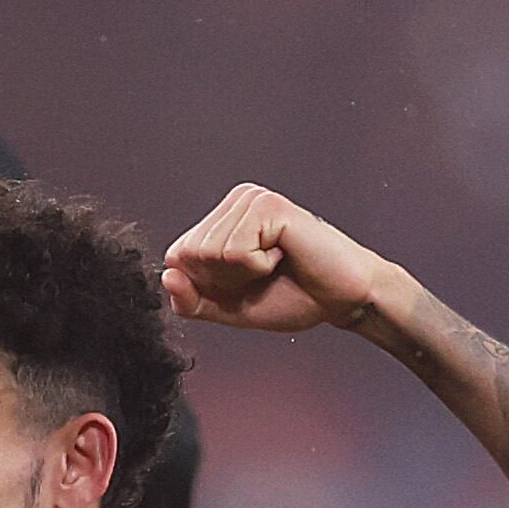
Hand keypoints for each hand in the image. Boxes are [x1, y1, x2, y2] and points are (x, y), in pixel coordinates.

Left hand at [162, 183, 403, 336]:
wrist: (342, 299)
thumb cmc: (291, 296)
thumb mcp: (228, 308)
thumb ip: (191, 299)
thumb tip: (166, 275)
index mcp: (221, 219)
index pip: (176, 258)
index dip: (206, 286)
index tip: (245, 281)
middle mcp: (234, 201)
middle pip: (190, 256)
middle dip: (224, 280)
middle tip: (265, 272)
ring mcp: (251, 199)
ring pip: (210, 253)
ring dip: (244, 273)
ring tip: (276, 263)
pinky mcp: (268, 205)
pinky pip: (235, 251)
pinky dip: (258, 266)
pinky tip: (284, 254)